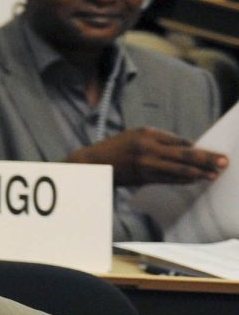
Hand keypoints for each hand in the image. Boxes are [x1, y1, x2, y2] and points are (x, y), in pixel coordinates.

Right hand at [70, 126, 226, 186]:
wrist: (91, 164)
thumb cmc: (114, 149)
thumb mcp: (136, 137)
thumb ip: (159, 141)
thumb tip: (184, 149)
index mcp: (147, 134)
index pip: (180, 141)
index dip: (197, 149)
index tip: (212, 153)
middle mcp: (148, 148)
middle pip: (184, 154)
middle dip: (206, 159)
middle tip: (223, 162)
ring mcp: (146, 164)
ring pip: (178, 169)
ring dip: (198, 173)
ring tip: (213, 175)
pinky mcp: (142, 177)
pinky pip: (167, 179)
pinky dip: (182, 180)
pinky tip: (194, 180)